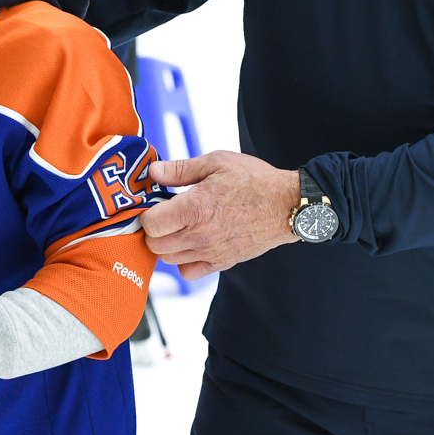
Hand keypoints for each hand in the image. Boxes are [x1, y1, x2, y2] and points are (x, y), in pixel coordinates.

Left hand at [141, 151, 301, 279]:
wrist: (286, 205)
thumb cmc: (254, 180)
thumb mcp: (217, 162)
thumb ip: (181, 169)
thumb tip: (153, 173)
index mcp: (194, 208)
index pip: (150, 223)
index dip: (147, 213)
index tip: (155, 204)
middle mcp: (199, 234)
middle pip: (154, 244)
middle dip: (154, 229)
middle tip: (164, 215)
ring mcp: (210, 252)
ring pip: (168, 259)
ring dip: (167, 244)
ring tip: (178, 227)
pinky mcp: (222, 262)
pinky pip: (189, 272)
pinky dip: (184, 261)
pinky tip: (191, 244)